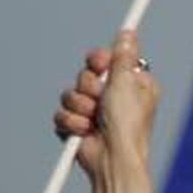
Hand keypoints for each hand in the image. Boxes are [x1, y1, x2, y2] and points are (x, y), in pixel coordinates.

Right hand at [53, 31, 158, 192]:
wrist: (112, 158)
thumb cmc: (127, 123)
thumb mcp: (126, 83)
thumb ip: (122, 58)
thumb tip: (128, 34)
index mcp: (131, 85)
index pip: (107, 61)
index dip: (99, 61)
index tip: (99, 63)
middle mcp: (113, 97)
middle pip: (85, 75)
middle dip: (89, 87)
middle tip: (101, 99)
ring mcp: (95, 112)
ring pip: (70, 94)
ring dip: (80, 106)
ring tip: (94, 119)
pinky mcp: (78, 127)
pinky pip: (62, 114)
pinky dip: (71, 122)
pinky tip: (85, 131)